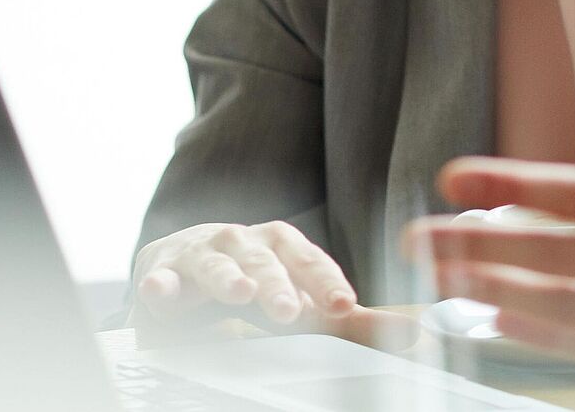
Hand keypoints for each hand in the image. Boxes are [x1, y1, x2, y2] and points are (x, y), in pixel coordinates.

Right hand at [132, 221, 410, 346]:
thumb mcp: (302, 299)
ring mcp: (201, 253)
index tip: (344, 306)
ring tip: (237, 292)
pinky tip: (159, 291)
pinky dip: (159, 283)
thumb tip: (414, 332)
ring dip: (226, 276)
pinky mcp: (162, 269)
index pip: (309, 260)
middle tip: (290, 310)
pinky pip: (160, 277)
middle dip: (277, 284)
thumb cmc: (252, 283)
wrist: (183, 269)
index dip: (326, 282)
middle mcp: (244, 241)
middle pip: (264, 260)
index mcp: (282, 245)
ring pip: (215, 262)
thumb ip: (352, 321)